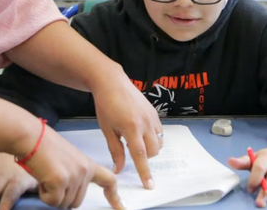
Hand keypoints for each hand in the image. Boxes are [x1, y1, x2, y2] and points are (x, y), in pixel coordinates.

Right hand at [25, 127, 122, 208]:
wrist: (32, 137)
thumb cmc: (44, 147)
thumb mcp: (68, 159)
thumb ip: (75, 173)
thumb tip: (70, 192)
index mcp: (88, 164)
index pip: (108, 180)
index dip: (114, 196)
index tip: (120, 206)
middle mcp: (85, 171)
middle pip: (77, 202)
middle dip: (61, 197)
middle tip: (52, 179)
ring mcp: (74, 176)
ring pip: (63, 204)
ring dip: (51, 195)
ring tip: (46, 175)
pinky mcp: (61, 181)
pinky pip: (52, 201)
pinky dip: (44, 194)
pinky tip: (42, 178)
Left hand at [91, 71, 163, 189]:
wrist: (112, 82)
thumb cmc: (106, 105)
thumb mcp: (107, 130)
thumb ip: (115, 150)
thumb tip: (119, 169)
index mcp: (131, 128)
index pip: (141, 156)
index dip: (145, 172)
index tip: (149, 185)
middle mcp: (145, 123)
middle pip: (153, 151)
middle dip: (144, 157)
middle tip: (129, 147)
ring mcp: (152, 117)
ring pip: (159, 143)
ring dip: (150, 147)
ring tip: (134, 138)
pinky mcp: (155, 112)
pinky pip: (160, 132)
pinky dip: (153, 137)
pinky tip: (140, 130)